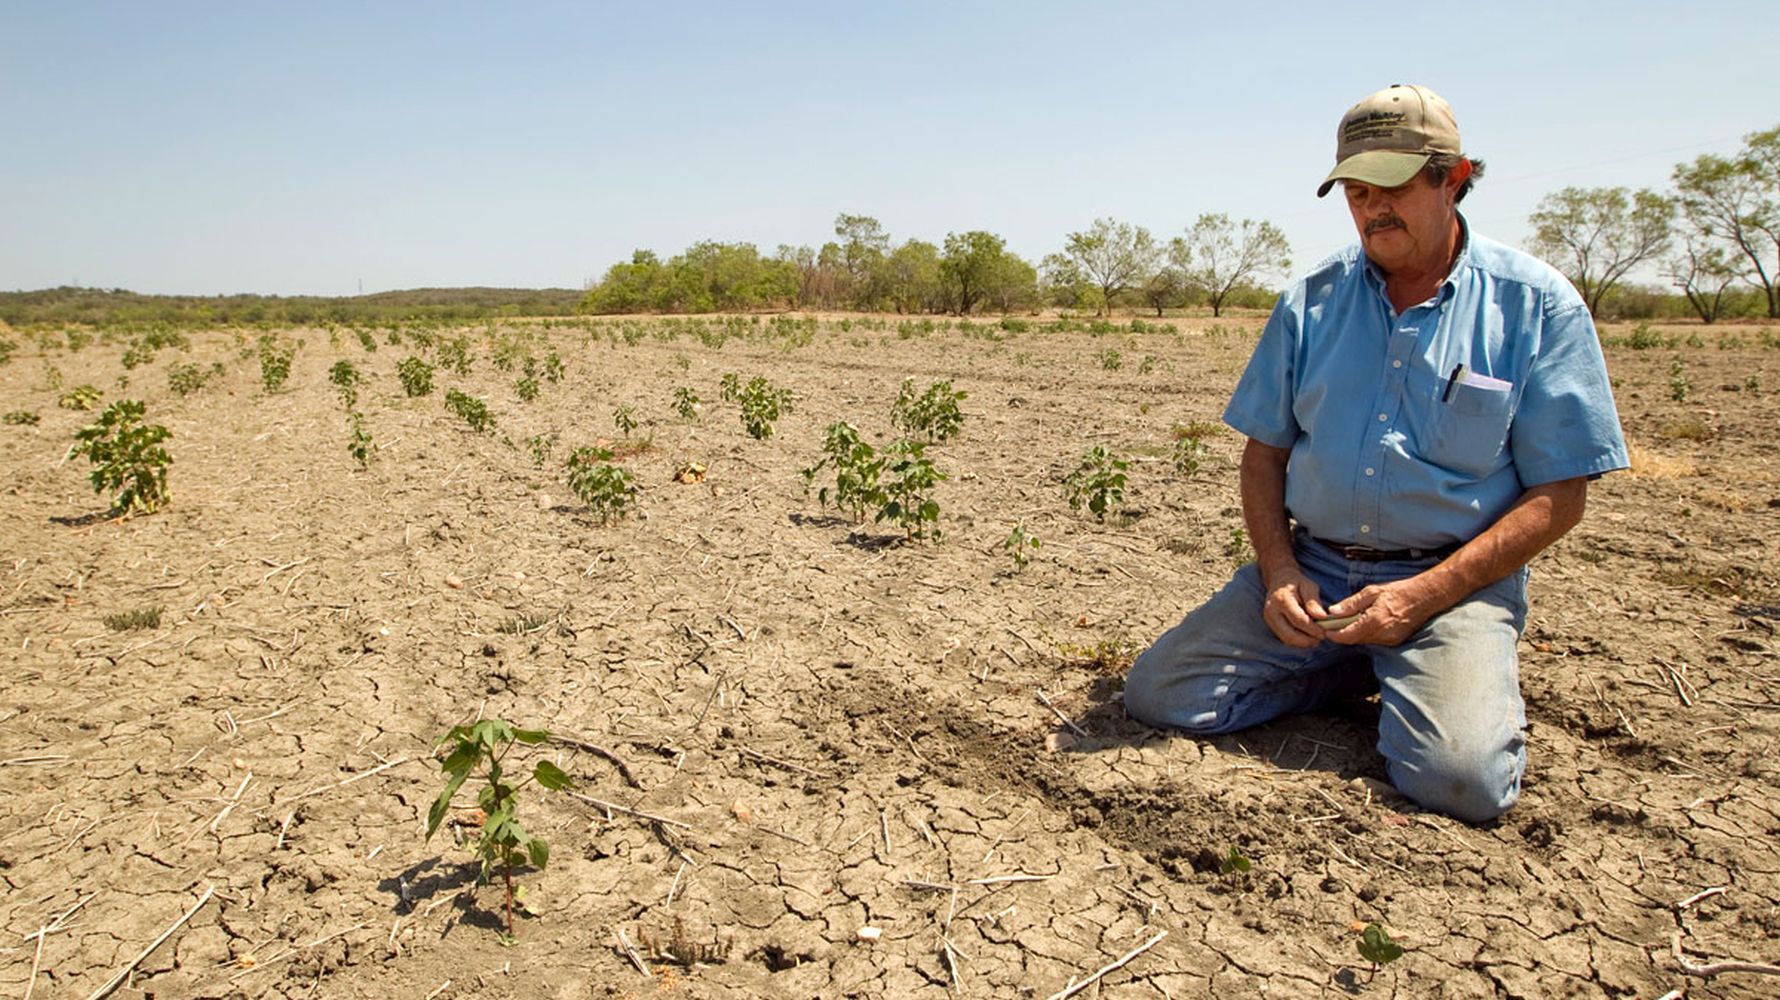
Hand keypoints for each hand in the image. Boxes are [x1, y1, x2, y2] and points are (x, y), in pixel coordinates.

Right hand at [1260, 563, 1328, 648]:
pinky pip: (1285, 638)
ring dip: (1303, 642)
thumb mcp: (1308, 586)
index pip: (1298, 620)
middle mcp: (1272, 611)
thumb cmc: (1296, 582)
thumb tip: (1322, 617)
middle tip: (1321, 638)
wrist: (1278, 580)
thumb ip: (1314, 601)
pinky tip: (1307, 636)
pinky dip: (1297, 641)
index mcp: (1282, 600)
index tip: (1325, 632)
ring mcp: (1269, 619)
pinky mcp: (1270, 625)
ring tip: (1315, 638)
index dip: (1313, 629)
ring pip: (1287, 639)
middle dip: (1307, 640)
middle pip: (1289, 635)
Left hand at [1320, 579, 1435, 646]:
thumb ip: (1351, 603)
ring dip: (1355, 633)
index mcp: (1374, 621)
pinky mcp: (1395, 641)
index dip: (1334, 635)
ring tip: (1350, 620)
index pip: (1347, 636)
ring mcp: (1390, 640)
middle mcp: (1382, 634)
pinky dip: (1367, 633)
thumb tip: (1333, 611)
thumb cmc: (1398, 592)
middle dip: (1343, 633)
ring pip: (1364, 641)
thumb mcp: (1372, 592)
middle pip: (1354, 640)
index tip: (1325, 629)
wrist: (1424, 597)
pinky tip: (1367, 622)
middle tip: (1334, 623)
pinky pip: (1375, 640)